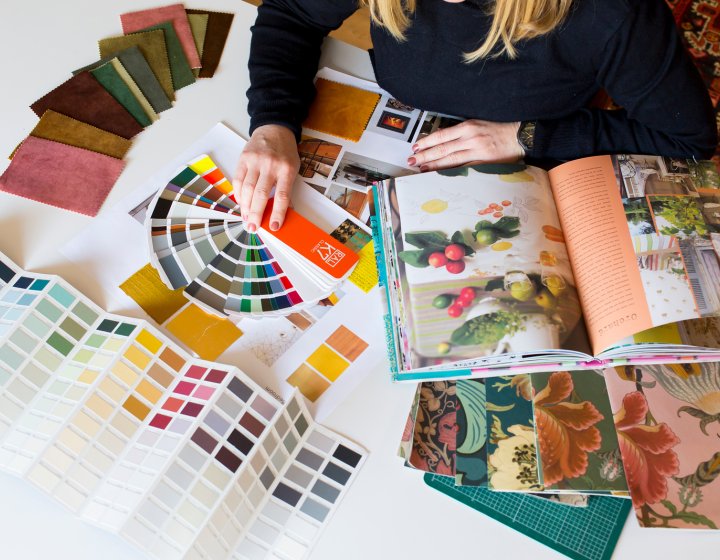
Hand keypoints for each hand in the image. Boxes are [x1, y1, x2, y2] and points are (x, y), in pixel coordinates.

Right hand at [233, 124, 299, 231]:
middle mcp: (270, 165)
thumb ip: (287, 188)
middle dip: (256, 214)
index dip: (277, 213)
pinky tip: (241, 203)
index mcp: (286, 169)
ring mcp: (255, 161)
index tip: (274, 226)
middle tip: (253, 227)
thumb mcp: (293, 168)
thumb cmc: (285, 152)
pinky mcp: (243, 158)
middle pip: (261, 195)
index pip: (282, 196)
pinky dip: (239, 194)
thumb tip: (282, 212)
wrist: (274, 129)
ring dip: (245, 207)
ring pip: (247, 189)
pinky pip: (238, 180)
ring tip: (246, 219)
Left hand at [408, 120, 523, 170]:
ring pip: (450, 159)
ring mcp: (477, 152)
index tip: (416, 146)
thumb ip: (462, 131)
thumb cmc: (500, 129)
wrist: (522, 136)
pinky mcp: (484, 163)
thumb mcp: (479, 124)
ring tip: (420, 168)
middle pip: (442, 148)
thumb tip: (443, 138)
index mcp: (468, 127)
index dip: (427, 142)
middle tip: (411, 160)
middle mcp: (470, 138)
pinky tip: (440, 175)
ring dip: (433, 165)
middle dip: (425, 155)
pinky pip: (463, 168)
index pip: (442, 135)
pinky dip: (450, 172)